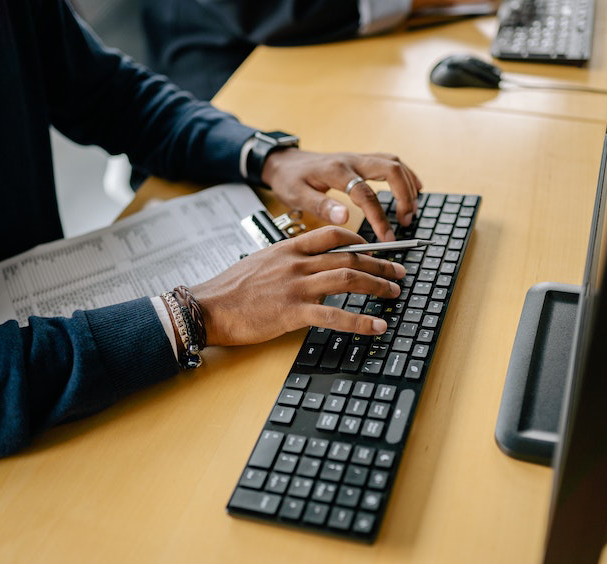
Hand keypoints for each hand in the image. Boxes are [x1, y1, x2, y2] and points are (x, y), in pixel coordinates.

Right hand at [191, 226, 406, 345]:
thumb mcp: (259, 263)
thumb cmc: (229, 289)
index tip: (373, 248)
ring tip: (394, 292)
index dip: (358, 239)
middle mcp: (296, 263)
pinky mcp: (293, 312)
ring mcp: (296, 286)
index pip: (332, 234)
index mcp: (288, 248)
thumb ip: (286, 262)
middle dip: (379, 263)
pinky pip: (334, 314)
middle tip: (399, 271)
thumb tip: (306, 269)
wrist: (207, 307)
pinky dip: (361, 321)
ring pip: (348, 277)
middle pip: (348, 255)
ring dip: (377, 284)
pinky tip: (377, 326)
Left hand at [262, 149, 421, 242]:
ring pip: (393, 164)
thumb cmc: (290, 180)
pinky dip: (405, 174)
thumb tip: (344, 218)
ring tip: (412, 211)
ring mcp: (358, 158)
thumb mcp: (297, 195)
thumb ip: (321, 206)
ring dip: (407, 186)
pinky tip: (415, 188)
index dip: (379, 217)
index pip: (365, 193)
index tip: (387, 237)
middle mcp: (351, 161)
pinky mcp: (361, 160)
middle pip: (390, 169)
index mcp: (336, 172)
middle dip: (404, 196)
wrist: (284, 162)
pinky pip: (390, 162)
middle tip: (406, 222)